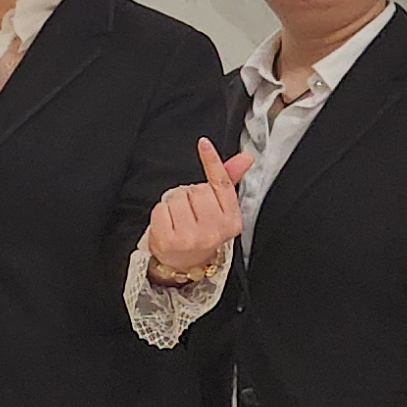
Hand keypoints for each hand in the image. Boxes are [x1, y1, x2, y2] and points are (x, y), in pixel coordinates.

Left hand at [145, 138, 249, 285]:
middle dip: (189, 194)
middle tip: (191, 211)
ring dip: (174, 203)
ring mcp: (192, 237)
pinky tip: (168, 224)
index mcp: (231, 221)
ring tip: (180, 218)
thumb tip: (245, 157)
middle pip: (196, 189)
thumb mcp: (218, 209)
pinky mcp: (169, 241)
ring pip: (176, 197)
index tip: (204, 143)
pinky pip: (161, 208)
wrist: (184, 263)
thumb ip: (228, 180)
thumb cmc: (202, 230)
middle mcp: (214, 231)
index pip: (221, 185)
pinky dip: (160, 212)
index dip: (212, 162)